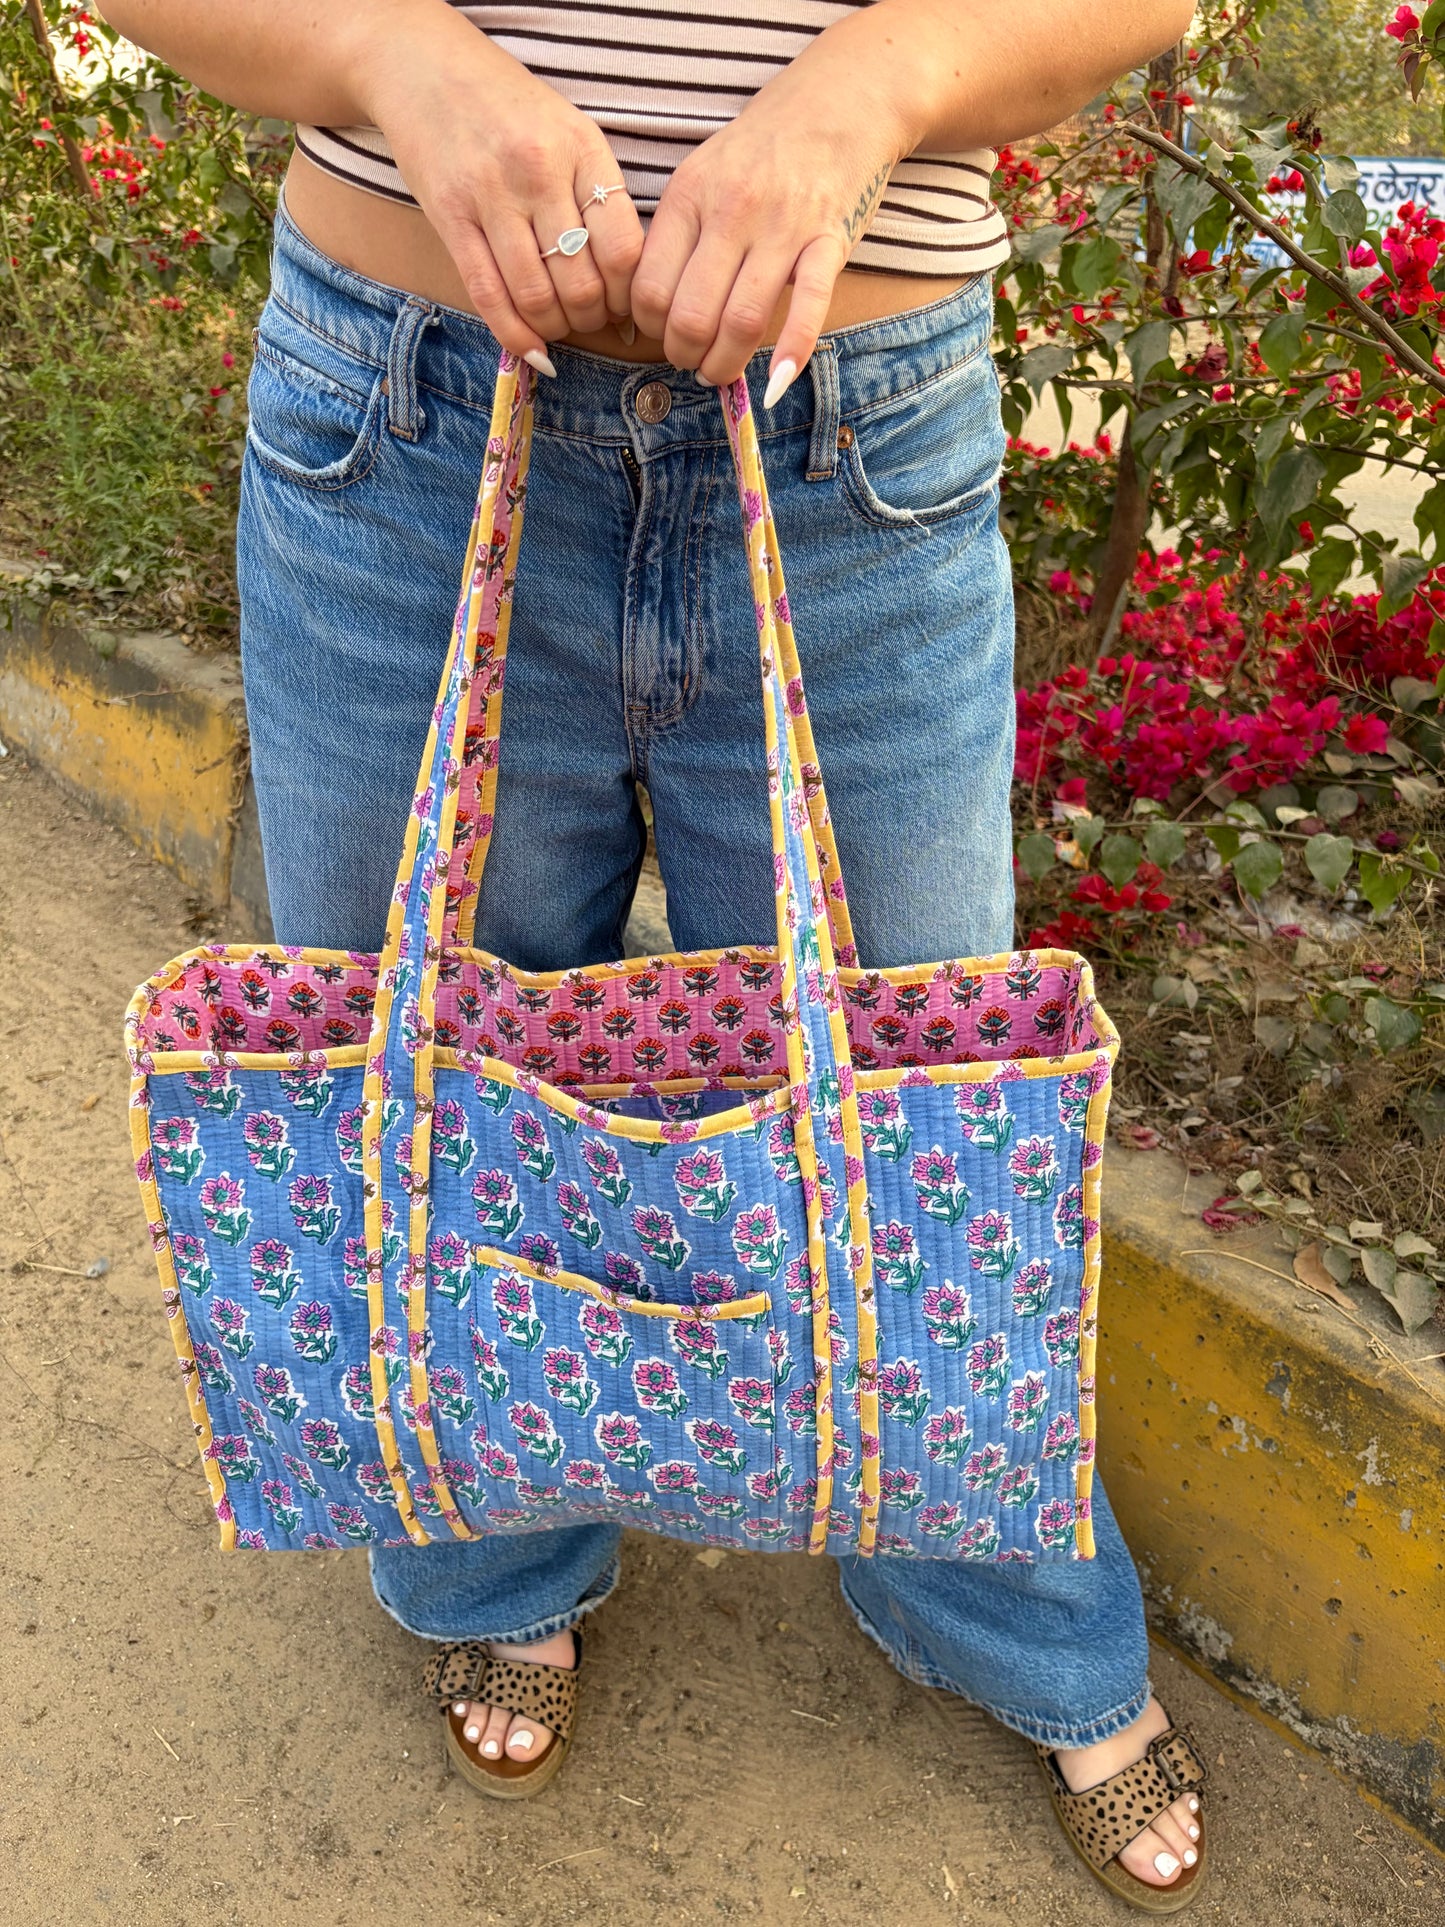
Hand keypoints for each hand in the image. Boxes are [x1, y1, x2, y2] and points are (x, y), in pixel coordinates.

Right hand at [353, 8, 642, 366]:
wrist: (429, 70)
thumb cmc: (512, 111)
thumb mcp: (571, 133)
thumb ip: (598, 195)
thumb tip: (627, 282)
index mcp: (581, 150)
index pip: (622, 249)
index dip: (627, 294)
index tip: (623, 302)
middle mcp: (538, 173)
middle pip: (581, 283)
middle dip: (592, 318)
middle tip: (589, 317)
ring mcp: (490, 196)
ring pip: (536, 297)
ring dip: (555, 327)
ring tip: (559, 323)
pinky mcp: (450, 217)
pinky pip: (488, 296)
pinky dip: (515, 335)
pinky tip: (532, 348)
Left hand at [629, 59, 912, 398]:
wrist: (838, 105)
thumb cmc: (762, 151)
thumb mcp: (702, 176)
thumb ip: (676, 235)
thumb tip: (648, 307)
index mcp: (690, 196)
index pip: (649, 288)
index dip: (650, 327)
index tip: (663, 333)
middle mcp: (732, 211)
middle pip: (691, 315)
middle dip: (684, 355)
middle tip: (691, 361)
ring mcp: (783, 227)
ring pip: (741, 321)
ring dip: (725, 365)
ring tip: (720, 372)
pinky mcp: (830, 241)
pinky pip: (810, 307)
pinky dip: (792, 352)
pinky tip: (775, 383)